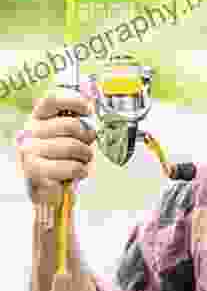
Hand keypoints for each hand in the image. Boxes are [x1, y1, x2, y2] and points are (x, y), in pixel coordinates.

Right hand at [17, 88, 96, 205]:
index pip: (51, 102)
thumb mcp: (69, 135)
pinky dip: (81, 170)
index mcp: (37, 119)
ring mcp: (30, 152)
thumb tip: (93, 111)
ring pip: (72, 146)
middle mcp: (30, 133)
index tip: (88, 110)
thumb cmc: (61, 158)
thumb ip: (78, 122)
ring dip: (86, 155)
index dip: (73, 103)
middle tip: (88, 145)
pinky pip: (71, 167)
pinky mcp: (35, 172)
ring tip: (83, 159)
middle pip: (70, 125)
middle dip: (88, 136)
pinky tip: (79, 171)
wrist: (46, 188)